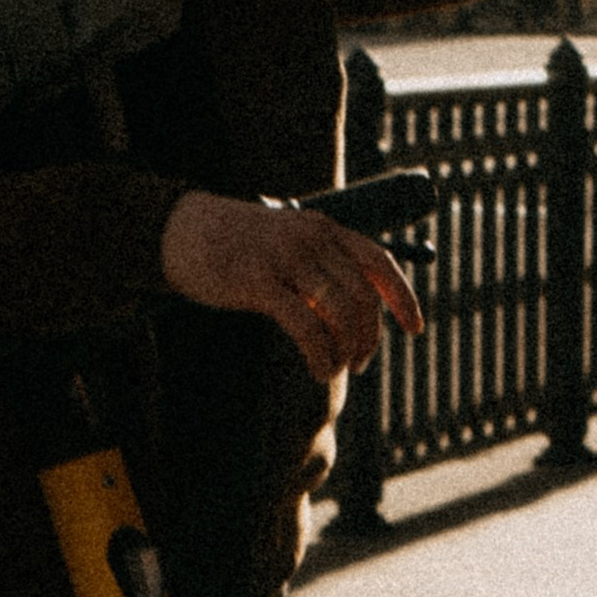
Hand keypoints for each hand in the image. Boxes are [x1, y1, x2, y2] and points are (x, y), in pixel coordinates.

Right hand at [159, 193, 423, 381]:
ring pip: (339, 313)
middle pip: (362, 295)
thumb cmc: (235, 244)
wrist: (180, 230)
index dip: (403, 297)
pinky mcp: (259, 282)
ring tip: (335, 369)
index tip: (415, 328)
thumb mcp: (285, 242)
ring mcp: (285, 259)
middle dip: (368, 336)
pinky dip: (320, 355)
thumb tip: (354, 313)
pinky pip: (306, 327)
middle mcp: (310, 239)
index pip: (379, 262)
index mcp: (323, 228)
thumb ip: (319, 266)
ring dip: (346, 350)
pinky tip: (318, 369)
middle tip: (359, 363)